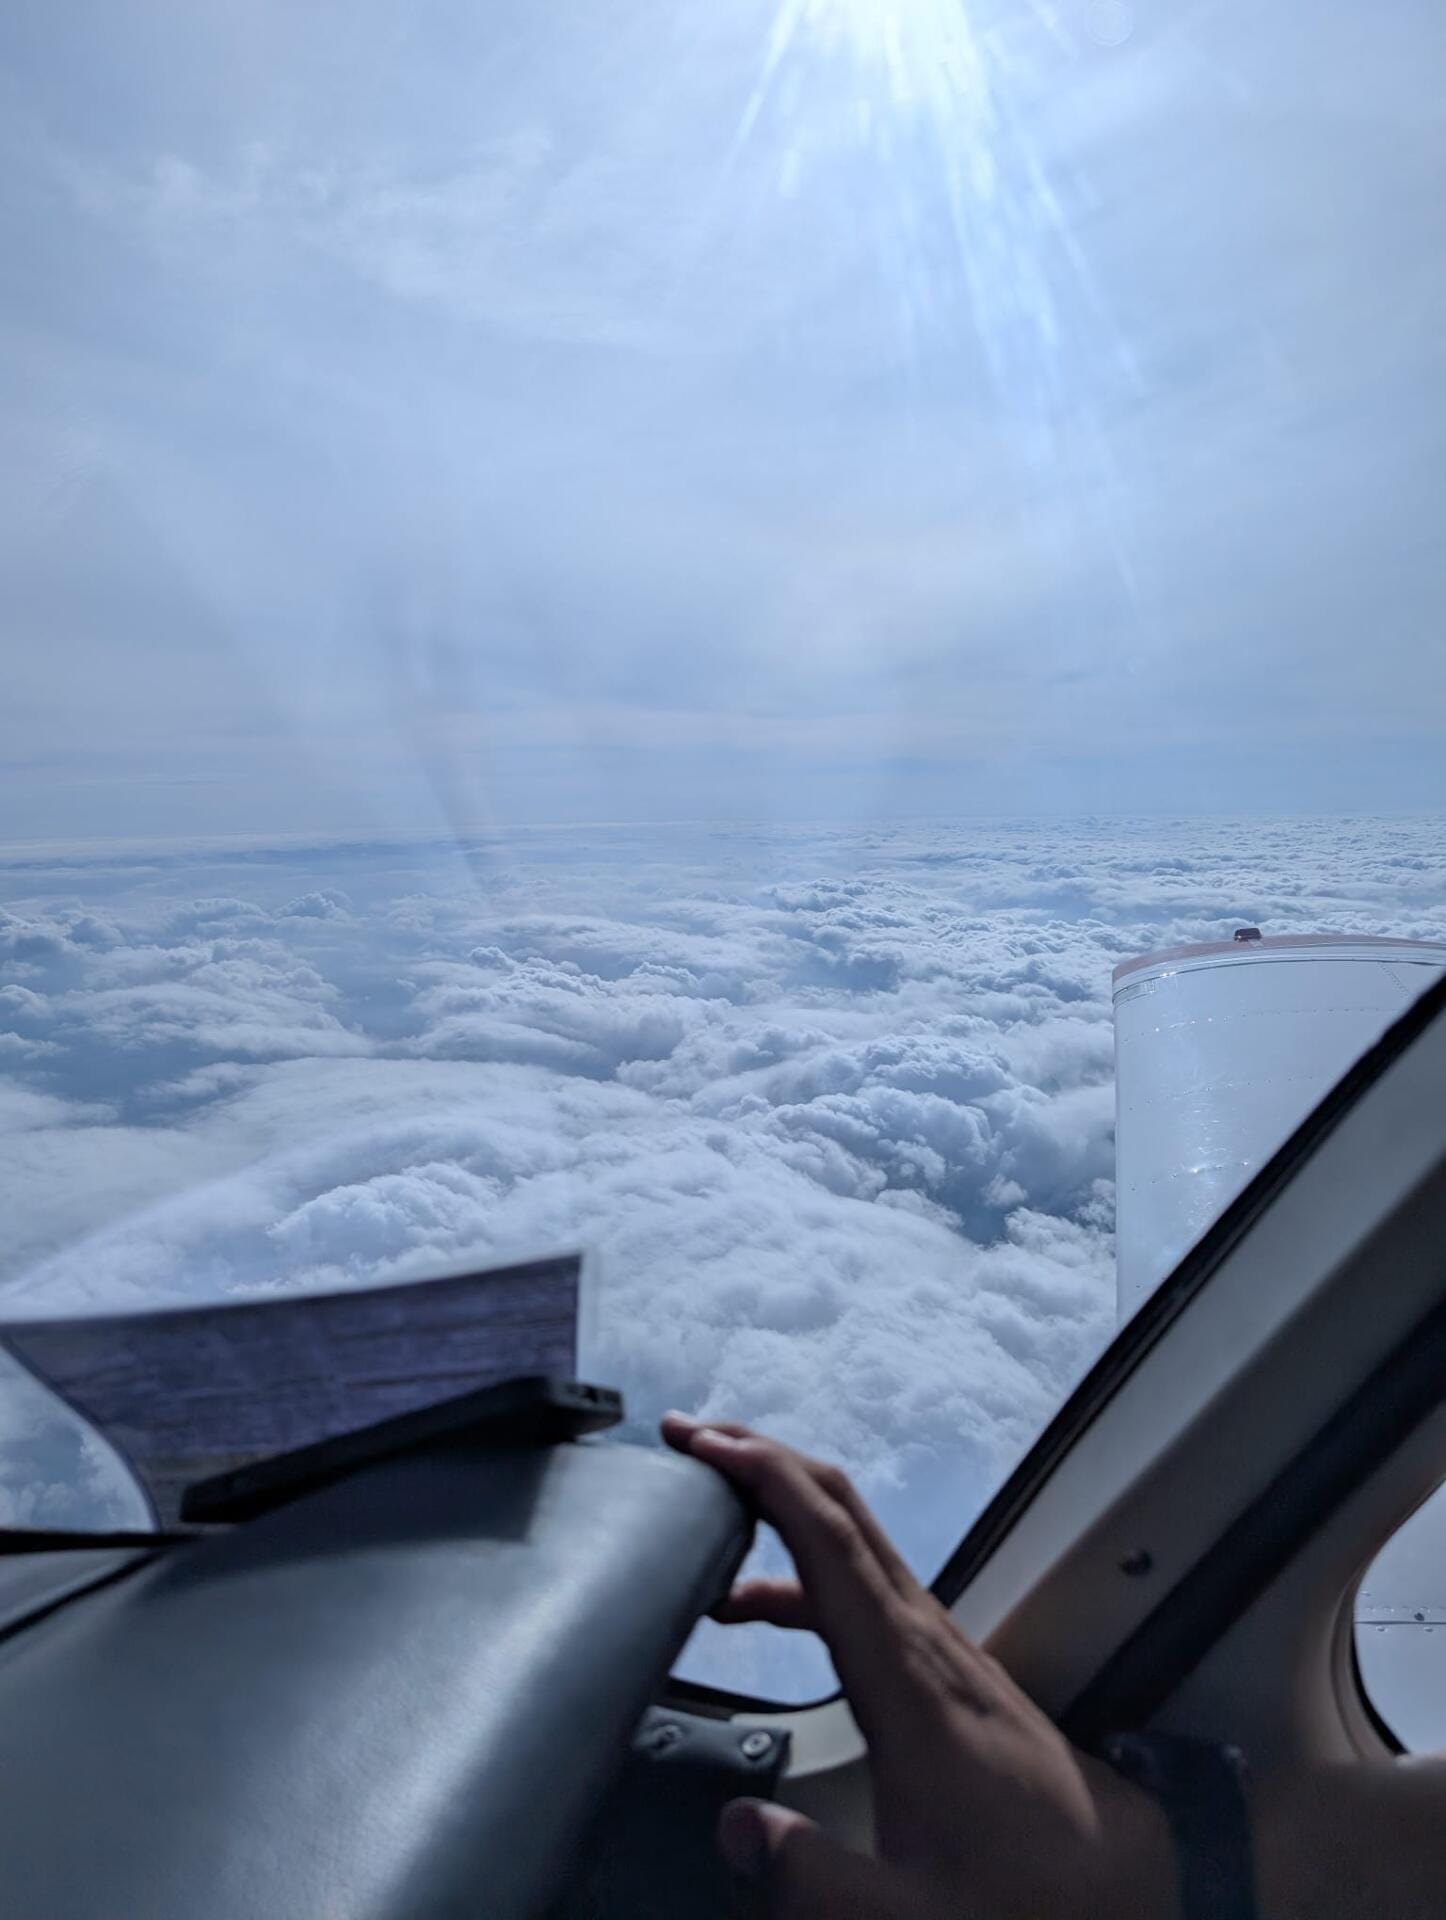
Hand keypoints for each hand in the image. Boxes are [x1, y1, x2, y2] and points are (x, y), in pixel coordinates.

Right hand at [661, 1414, 1179, 1918]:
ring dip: (782, 1507)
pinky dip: (803, 1568)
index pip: (829, 1541)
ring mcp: (941, 1648)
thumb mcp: (905, 1914)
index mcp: (909, 1678)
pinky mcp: (946, 1670)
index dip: (765, 1477)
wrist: (1110, 1901)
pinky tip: (759, 1603)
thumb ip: (809, 1875)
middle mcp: (927, 1641)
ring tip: (709, 1510)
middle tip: (690, 1435)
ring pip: (855, 1542)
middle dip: (765, 1457)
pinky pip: (865, 1586)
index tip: (704, 1443)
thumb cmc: (1020, 1901)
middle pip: (842, 1510)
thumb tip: (735, 1828)